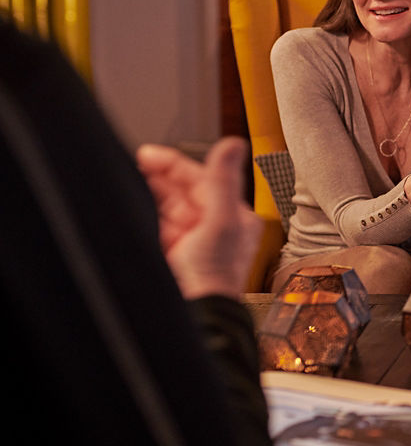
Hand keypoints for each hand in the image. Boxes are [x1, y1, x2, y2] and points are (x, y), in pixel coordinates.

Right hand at [136, 137, 262, 298]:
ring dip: (148, 192)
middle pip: (180, 191)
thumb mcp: (222, 222)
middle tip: (134, 163)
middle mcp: (212, 226)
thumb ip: (224, 182)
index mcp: (232, 216)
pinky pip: (154, 226)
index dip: (174, 164)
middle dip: (157, 176)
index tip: (149, 154)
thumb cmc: (214, 278)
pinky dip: (143, 213)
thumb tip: (233, 144)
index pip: (201, 180)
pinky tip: (130, 205)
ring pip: (165, 206)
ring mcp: (190, 241)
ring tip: (128, 180)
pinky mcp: (169, 254)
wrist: (197, 315)